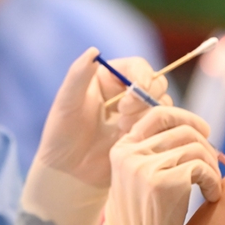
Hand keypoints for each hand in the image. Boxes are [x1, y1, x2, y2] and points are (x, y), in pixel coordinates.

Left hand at [33, 48, 168, 189]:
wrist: (67, 173)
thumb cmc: (62, 136)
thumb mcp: (66, 103)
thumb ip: (78, 75)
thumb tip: (93, 51)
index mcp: (108, 79)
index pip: (138, 67)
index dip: (142, 76)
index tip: (134, 91)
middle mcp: (125, 93)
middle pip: (156, 83)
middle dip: (144, 97)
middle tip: (122, 115)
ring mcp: (137, 116)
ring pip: (162, 106)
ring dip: (147, 116)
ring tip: (122, 131)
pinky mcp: (144, 135)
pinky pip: (162, 128)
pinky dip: (152, 132)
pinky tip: (131, 142)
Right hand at [98, 106, 222, 224]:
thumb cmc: (139, 224)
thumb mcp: (138, 181)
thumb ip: (153, 155)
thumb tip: (194, 131)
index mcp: (121, 149)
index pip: (159, 115)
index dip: (188, 118)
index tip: (206, 132)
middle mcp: (130, 153)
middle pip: (184, 131)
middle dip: (207, 148)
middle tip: (212, 171)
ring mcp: (144, 167)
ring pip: (196, 148)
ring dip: (212, 168)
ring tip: (212, 187)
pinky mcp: (162, 185)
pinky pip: (202, 169)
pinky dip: (214, 182)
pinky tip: (212, 198)